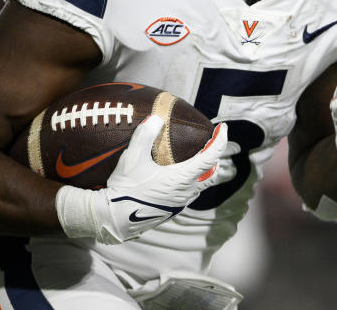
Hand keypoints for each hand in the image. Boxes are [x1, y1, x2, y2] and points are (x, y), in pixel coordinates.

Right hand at [91, 115, 226, 243]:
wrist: (114, 218)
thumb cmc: (125, 188)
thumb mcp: (133, 158)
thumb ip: (145, 135)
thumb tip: (156, 119)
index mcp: (182, 178)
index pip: (210, 157)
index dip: (219, 140)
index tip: (221, 128)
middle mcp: (186, 192)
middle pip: (210, 172)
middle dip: (213, 155)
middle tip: (210, 141)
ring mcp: (180, 203)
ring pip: (201, 184)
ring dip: (203, 169)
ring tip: (196, 156)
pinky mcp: (172, 209)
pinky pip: (189, 192)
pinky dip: (192, 179)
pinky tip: (177, 174)